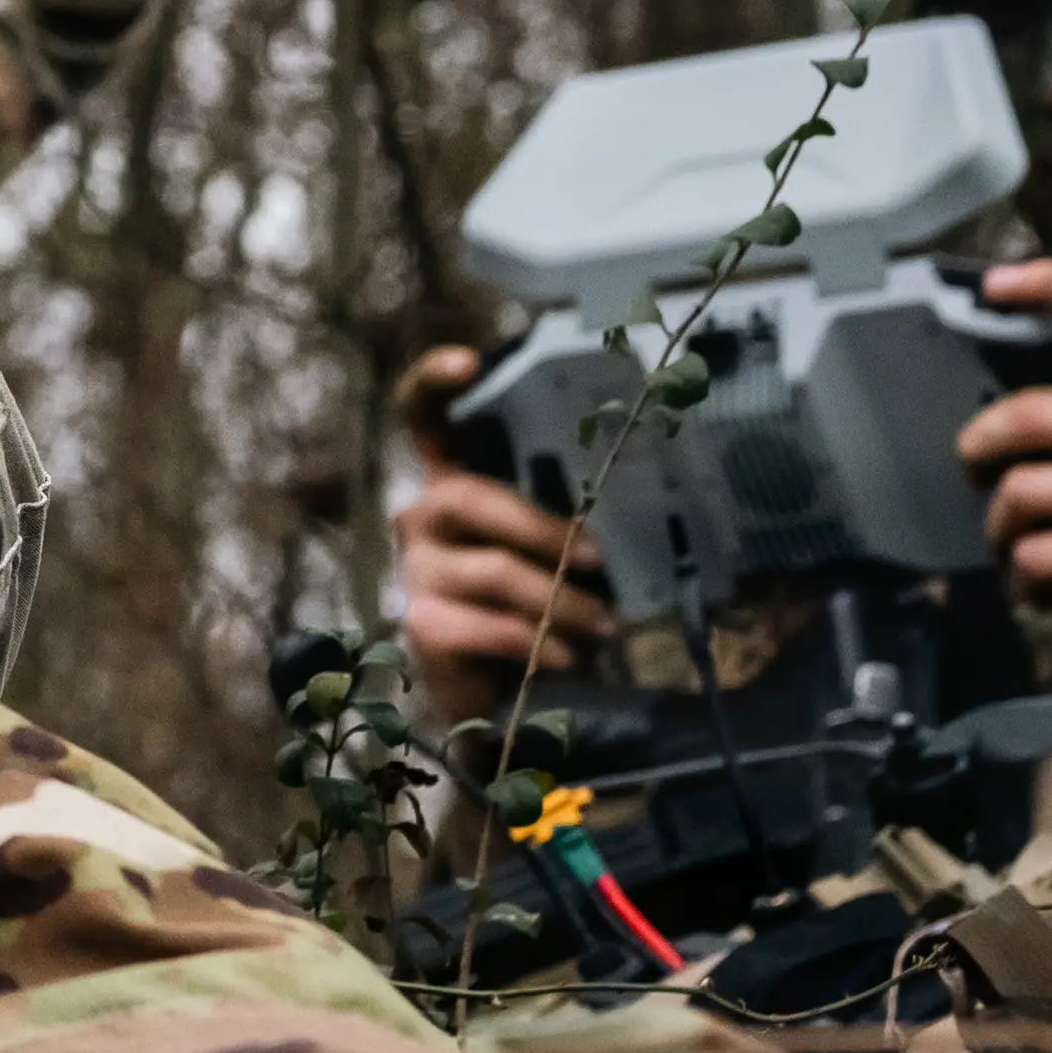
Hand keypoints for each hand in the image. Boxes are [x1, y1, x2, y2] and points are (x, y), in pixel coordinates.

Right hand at [386, 344, 596, 724]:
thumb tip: (636, 503)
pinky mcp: (420, 623)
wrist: (497, 690)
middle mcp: (421, 515)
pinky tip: (563, 656)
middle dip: (542, 528)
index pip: (422, 416)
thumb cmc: (537, 599)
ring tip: (603, 625)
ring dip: (555, 599)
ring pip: (488, 569)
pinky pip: (479, 624)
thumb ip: (567, 516)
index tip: (469, 362)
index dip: (435, 383)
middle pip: (467, 497)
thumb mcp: (552, 546)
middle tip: (597, 561)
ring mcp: (415, 569)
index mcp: (453, 479)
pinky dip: (530, 639)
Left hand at [969, 256, 1051, 774]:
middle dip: (981, 444)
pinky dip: (1024, 577)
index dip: (1049, 282)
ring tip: (1024, 546)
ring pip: (1019, 489)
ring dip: (1003, 527)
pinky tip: (1047, 587)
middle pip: (1031, 412)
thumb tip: (1039, 332)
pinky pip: (1029, 551)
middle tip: (974, 466)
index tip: (994, 284)